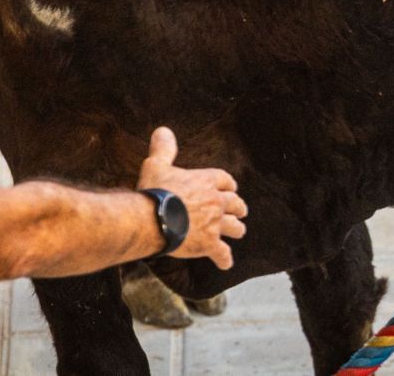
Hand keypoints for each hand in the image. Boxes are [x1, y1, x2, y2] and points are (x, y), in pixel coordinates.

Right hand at [135, 127, 247, 269]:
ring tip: (237, 231)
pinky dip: (224, 258)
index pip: (225, 180)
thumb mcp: (157, 164)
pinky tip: (225, 262)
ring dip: (236, 229)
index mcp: (206, 181)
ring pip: (235, 227)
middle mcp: (215, 202)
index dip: (228, 184)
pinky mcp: (209, 244)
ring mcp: (215, 224)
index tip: (230, 188)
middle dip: (238, 207)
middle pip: (235, 204)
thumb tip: (163, 130)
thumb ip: (164, 149)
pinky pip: (222, 253)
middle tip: (240, 211)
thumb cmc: (155, 191)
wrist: (153, 219)